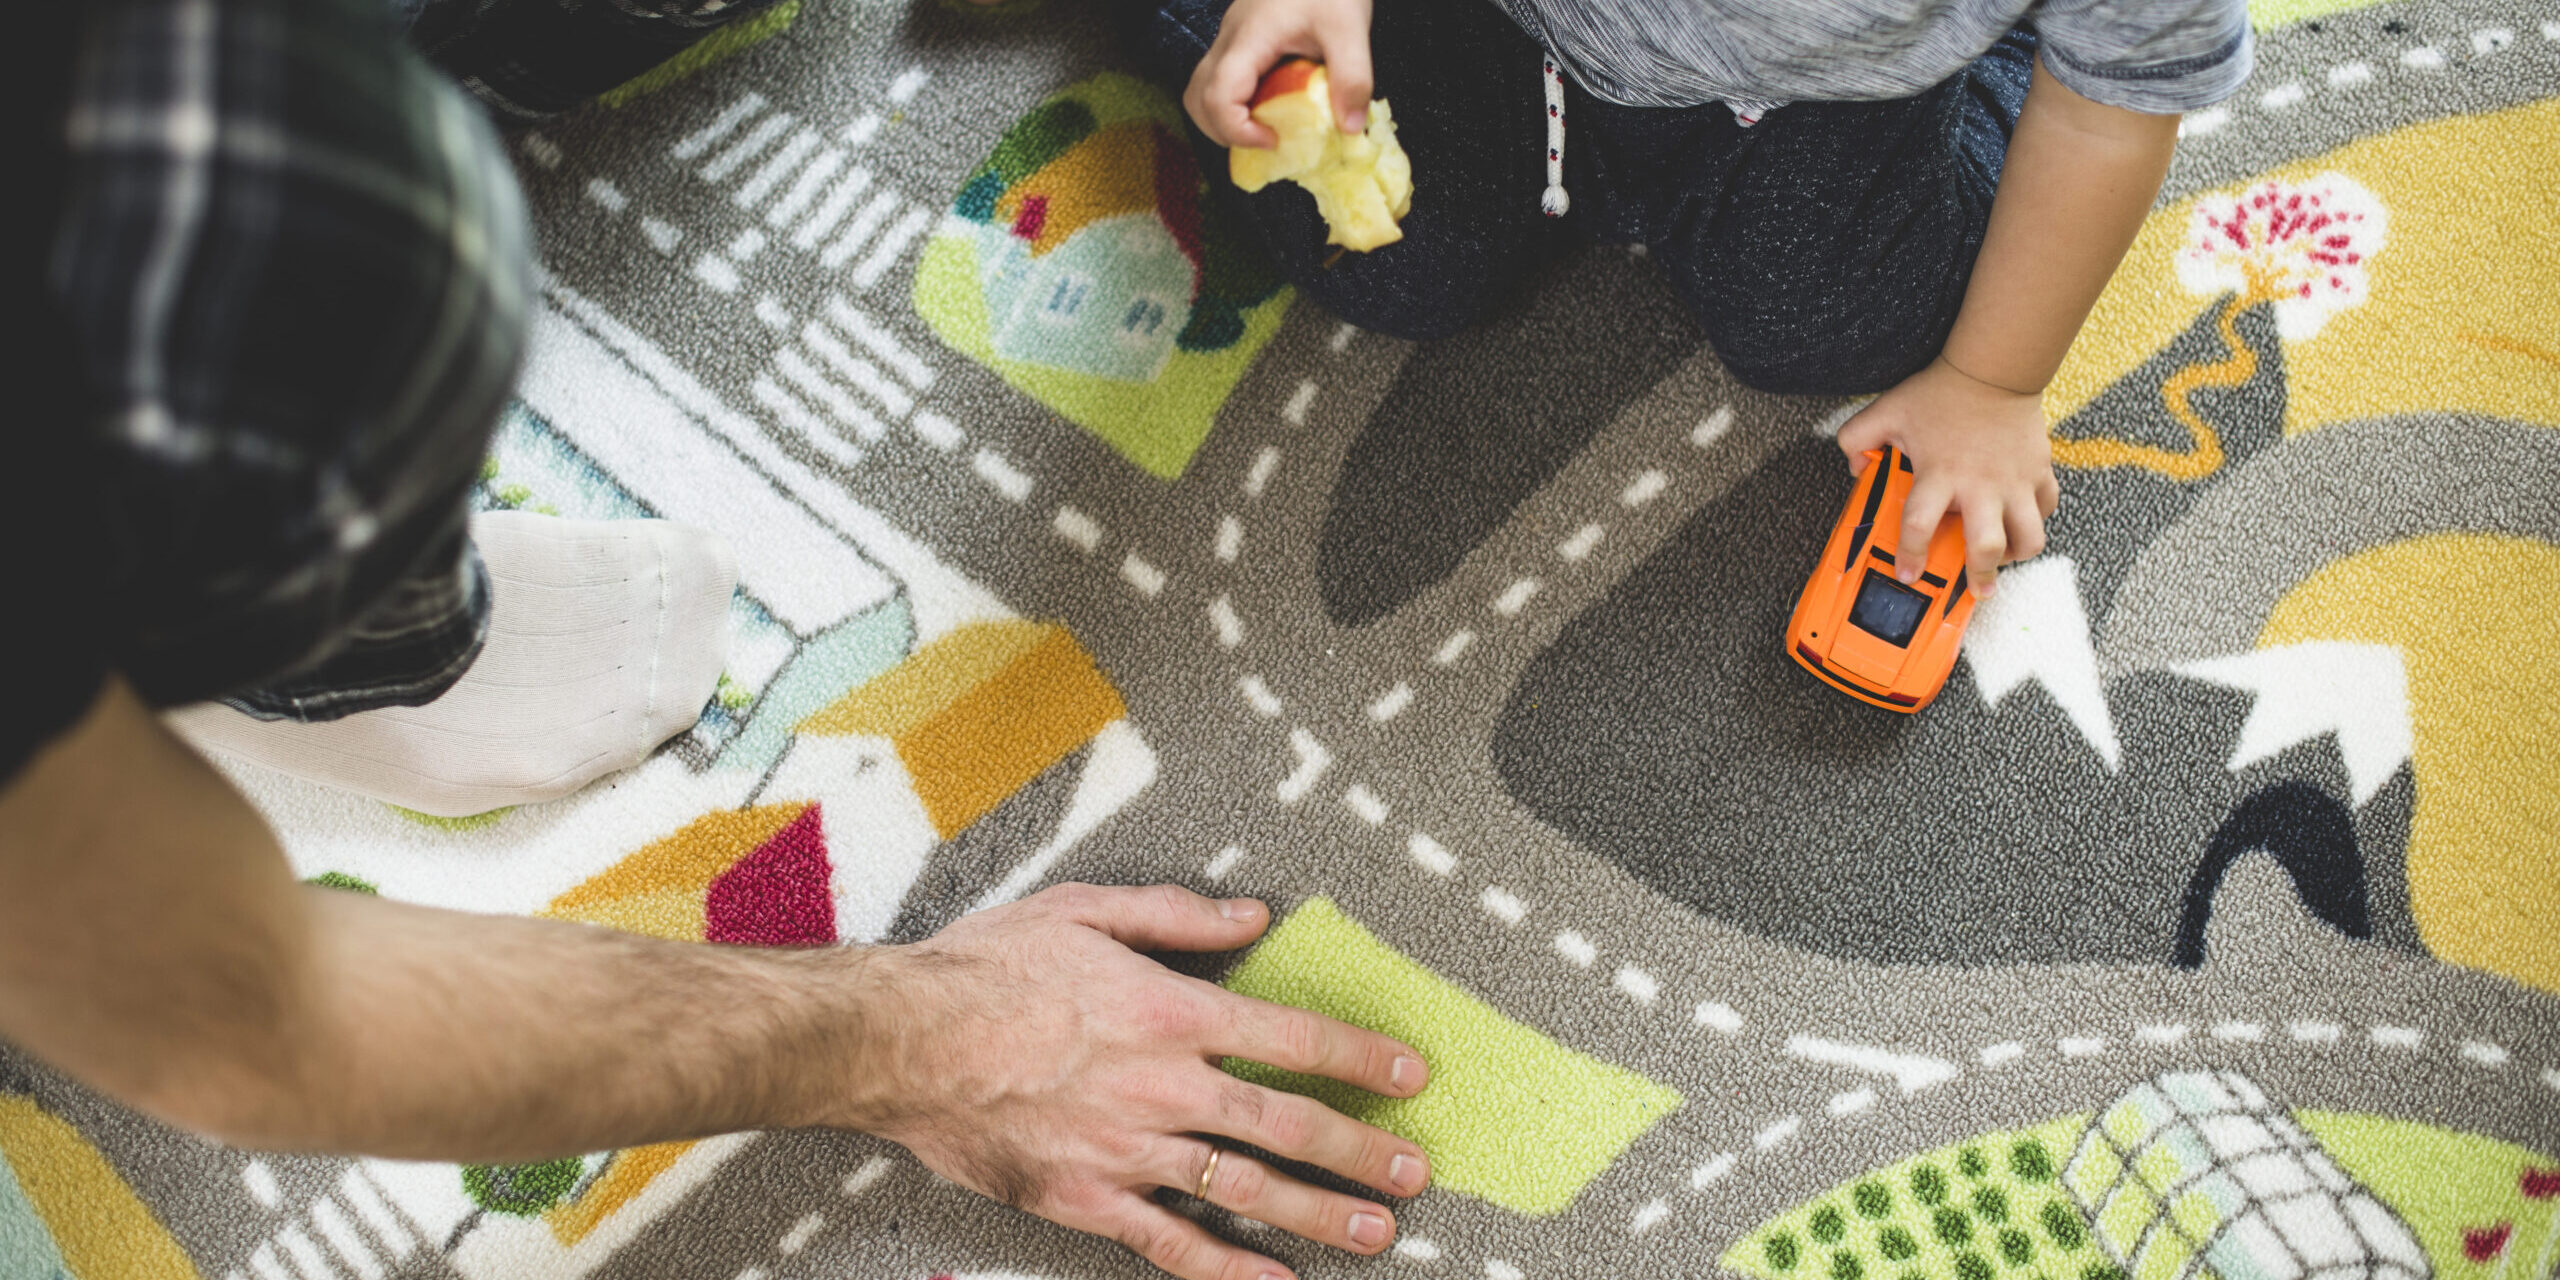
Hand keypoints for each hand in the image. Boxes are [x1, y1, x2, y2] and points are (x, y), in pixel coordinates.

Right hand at [840, 883, 1430, 1279]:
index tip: (1408, 1074)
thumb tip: (1253, 916)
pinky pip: (1174, 1245)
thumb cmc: (984, 966)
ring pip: (1247, 1191)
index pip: (1293, 1038)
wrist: (898, 1040)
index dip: (1358, 1057)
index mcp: (1172, 1012)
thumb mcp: (1085, 909)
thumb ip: (1177, 916)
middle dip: (1362, 1150)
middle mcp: (1166, 1088)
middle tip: (1418, 1169)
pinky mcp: (1088, 1201)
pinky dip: (1230, 1270)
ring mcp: (1130, 1153)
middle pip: (1288, 1126)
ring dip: (1321, 1213)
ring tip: (1379, 1231)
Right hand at [1183, 0, 1373, 148]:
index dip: (1237, 131)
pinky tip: (1274, 105)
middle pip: (1196, 99)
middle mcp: (1230, 39)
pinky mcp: (1240, 39)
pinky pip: (1222, 79)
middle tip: (1265, 140)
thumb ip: (1352, 78)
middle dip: (1224, 132)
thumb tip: (1349, 129)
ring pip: (1202, 89)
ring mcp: (1231, 38)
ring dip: (1226, 119)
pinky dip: (1238, 103)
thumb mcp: (1351, 28)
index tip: (1274, 139)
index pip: (1216, 97)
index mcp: (1250, 38)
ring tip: (1266, 127)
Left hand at [1835, 356, 2059, 598]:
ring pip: (2029, 537)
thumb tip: (1855, 468)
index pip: (1919, 526)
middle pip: (1986, 547)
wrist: (1994, 367)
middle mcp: (1980, 485)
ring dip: (2015, 555)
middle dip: (1978, 576)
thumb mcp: (1887, 411)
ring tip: (2002, 559)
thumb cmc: (1942, 392)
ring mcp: (2015, 481)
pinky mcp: (2040, 471)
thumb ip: (1857, 439)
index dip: (1910, 556)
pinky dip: (2036, 520)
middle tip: (1975, 590)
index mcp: (1940, 475)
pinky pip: (2048, 508)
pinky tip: (2019, 521)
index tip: (1907, 574)